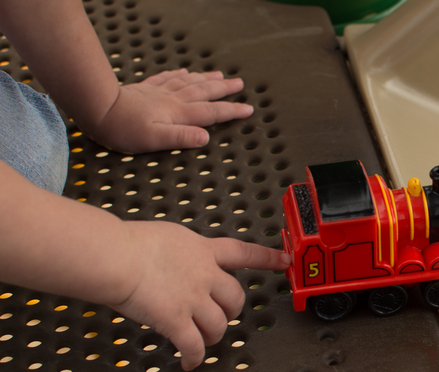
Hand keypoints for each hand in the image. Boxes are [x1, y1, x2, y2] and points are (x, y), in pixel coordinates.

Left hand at [86, 69, 253, 152]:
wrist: (97, 110)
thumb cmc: (124, 130)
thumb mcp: (155, 140)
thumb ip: (181, 138)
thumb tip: (206, 137)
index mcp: (178, 114)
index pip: (211, 113)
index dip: (231, 111)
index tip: (248, 109)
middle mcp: (172, 100)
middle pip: (203, 92)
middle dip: (224, 89)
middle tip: (240, 84)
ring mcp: (159, 93)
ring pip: (189, 83)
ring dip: (206, 79)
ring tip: (220, 75)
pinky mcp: (145, 91)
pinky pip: (167, 79)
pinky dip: (179, 74)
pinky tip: (184, 71)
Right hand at [110, 221, 289, 369]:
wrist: (114, 256)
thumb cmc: (128, 243)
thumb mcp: (166, 237)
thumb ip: (180, 253)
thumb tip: (174, 262)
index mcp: (202, 250)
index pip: (243, 253)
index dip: (266, 258)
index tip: (283, 261)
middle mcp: (204, 275)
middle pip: (236, 299)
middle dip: (231, 312)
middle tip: (220, 318)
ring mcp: (193, 299)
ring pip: (219, 326)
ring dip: (212, 337)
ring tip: (200, 341)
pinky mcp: (176, 320)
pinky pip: (193, 346)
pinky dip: (193, 358)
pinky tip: (189, 362)